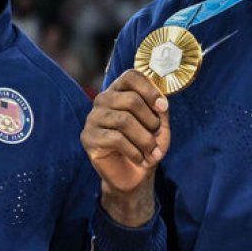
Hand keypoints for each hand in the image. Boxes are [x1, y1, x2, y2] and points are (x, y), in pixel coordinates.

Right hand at [80, 69, 169, 225]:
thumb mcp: (160, 124)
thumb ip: (160, 108)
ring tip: (152, 151)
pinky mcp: (88, 138)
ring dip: (145, 139)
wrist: (134, 175)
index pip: (131, 76)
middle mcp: (103, 99)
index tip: (163, 107)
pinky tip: (140, 158)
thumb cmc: (147, 144)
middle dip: (151, 120)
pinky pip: (115, 139)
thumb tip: (161, 101)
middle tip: (157, 135)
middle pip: (131, 99)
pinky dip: (134, 151)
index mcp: (120, 90)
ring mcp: (93, 118)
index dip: (150, 90)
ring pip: (124, 120)